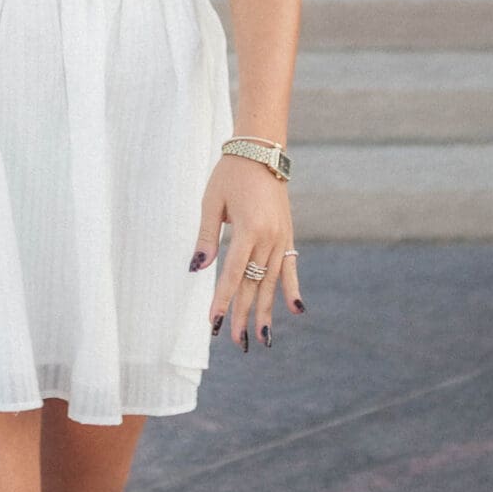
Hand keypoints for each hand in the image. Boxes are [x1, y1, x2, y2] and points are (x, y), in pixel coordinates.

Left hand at [189, 157, 301, 350]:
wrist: (260, 150)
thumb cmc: (230, 174)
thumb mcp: (212, 202)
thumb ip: (207, 237)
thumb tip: (196, 269)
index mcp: (248, 229)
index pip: (232, 273)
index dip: (222, 299)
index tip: (214, 322)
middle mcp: (268, 238)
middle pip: (253, 284)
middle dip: (242, 313)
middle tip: (235, 341)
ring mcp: (281, 239)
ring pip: (271, 282)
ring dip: (265, 310)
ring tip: (262, 337)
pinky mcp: (287, 237)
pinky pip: (290, 268)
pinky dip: (292, 289)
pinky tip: (296, 311)